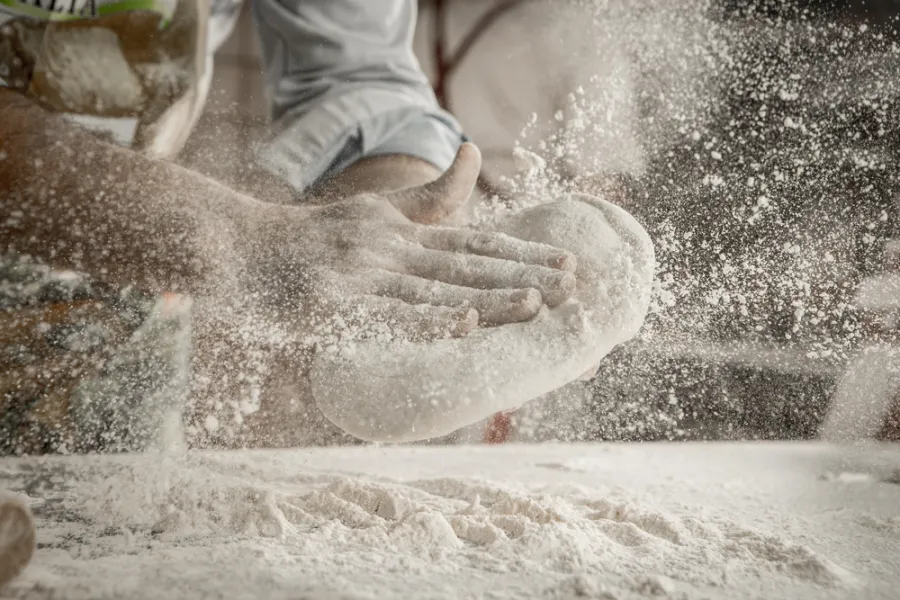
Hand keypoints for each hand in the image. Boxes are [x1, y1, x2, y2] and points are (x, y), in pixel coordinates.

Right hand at [236, 144, 577, 341]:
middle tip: (572, 283)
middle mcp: (385, 247)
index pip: (471, 244)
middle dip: (520, 275)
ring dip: (487, 298)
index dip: (520, 254)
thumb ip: (426, 196)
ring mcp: (358, 273)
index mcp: (398, 230)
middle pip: (463, 264)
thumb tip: (473, 154)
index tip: (567, 263)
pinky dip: (424, 320)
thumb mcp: (372, 211)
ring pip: (433, 288)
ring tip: (535, 304)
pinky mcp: (329, 302)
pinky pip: (383, 315)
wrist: (235, 250)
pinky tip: (461, 326)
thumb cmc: (308, 241)